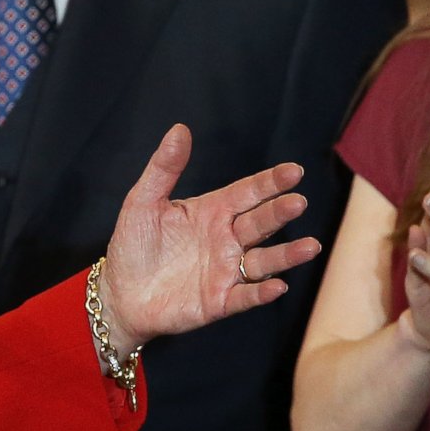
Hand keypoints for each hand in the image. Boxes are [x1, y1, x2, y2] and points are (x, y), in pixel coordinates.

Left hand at [99, 125, 318, 345]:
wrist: (119, 293)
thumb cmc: (133, 245)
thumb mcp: (143, 201)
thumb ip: (164, 168)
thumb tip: (180, 129)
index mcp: (213, 211)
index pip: (248, 193)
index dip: (271, 182)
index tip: (294, 171)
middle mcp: (226, 239)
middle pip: (260, 223)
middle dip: (280, 212)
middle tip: (298, 202)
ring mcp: (226, 270)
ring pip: (264, 261)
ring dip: (287, 255)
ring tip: (310, 246)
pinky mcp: (219, 301)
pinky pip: (246, 296)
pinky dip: (262, 292)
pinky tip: (278, 285)